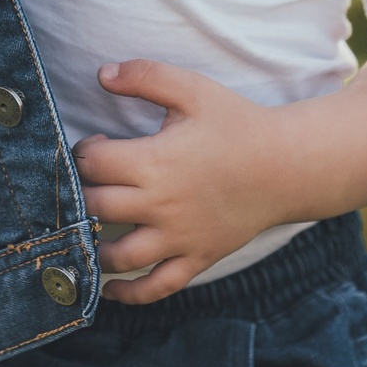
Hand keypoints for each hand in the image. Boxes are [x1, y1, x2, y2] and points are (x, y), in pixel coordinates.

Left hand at [73, 59, 297, 304]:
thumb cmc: (238, 124)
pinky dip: (128, 293)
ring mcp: (179, 238)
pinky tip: (107, 288)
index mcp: (155, 162)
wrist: (286, 165)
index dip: (82, 152)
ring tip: (86, 230)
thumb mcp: (193, 89)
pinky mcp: (196, 258)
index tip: (96, 146)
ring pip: (118, 256)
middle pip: (96, 209)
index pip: (91, 164)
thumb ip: (145, 76)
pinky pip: (156, 287)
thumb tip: (101, 73)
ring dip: (91, 246)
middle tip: (89, 183)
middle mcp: (161, 205)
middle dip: (80, 195)